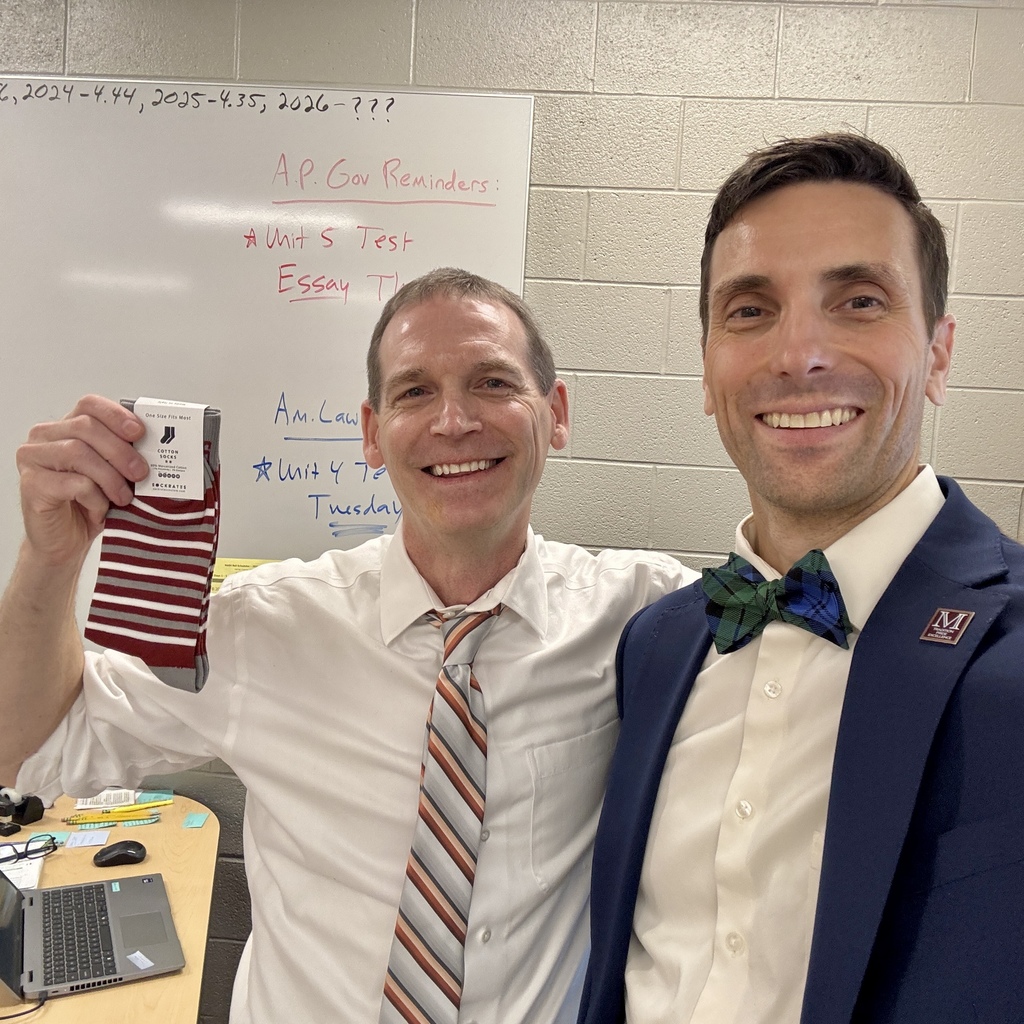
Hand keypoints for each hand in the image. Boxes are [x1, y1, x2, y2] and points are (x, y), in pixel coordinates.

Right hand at [16, 395, 148, 565]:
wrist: (65, 542)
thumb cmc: (88, 505)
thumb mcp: (112, 475)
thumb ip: (124, 456)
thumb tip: (157, 448)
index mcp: (65, 428)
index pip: (89, 405)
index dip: (116, 415)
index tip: (139, 432)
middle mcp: (44, 438)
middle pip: (86, 427)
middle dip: (120, 451)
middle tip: (141, 473)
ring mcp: (32, 459)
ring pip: (78, 452)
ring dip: (110, 477)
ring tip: (123, 497)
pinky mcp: (31, 484)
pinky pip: (73, 483)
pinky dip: (95, 497)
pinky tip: (100, 509)